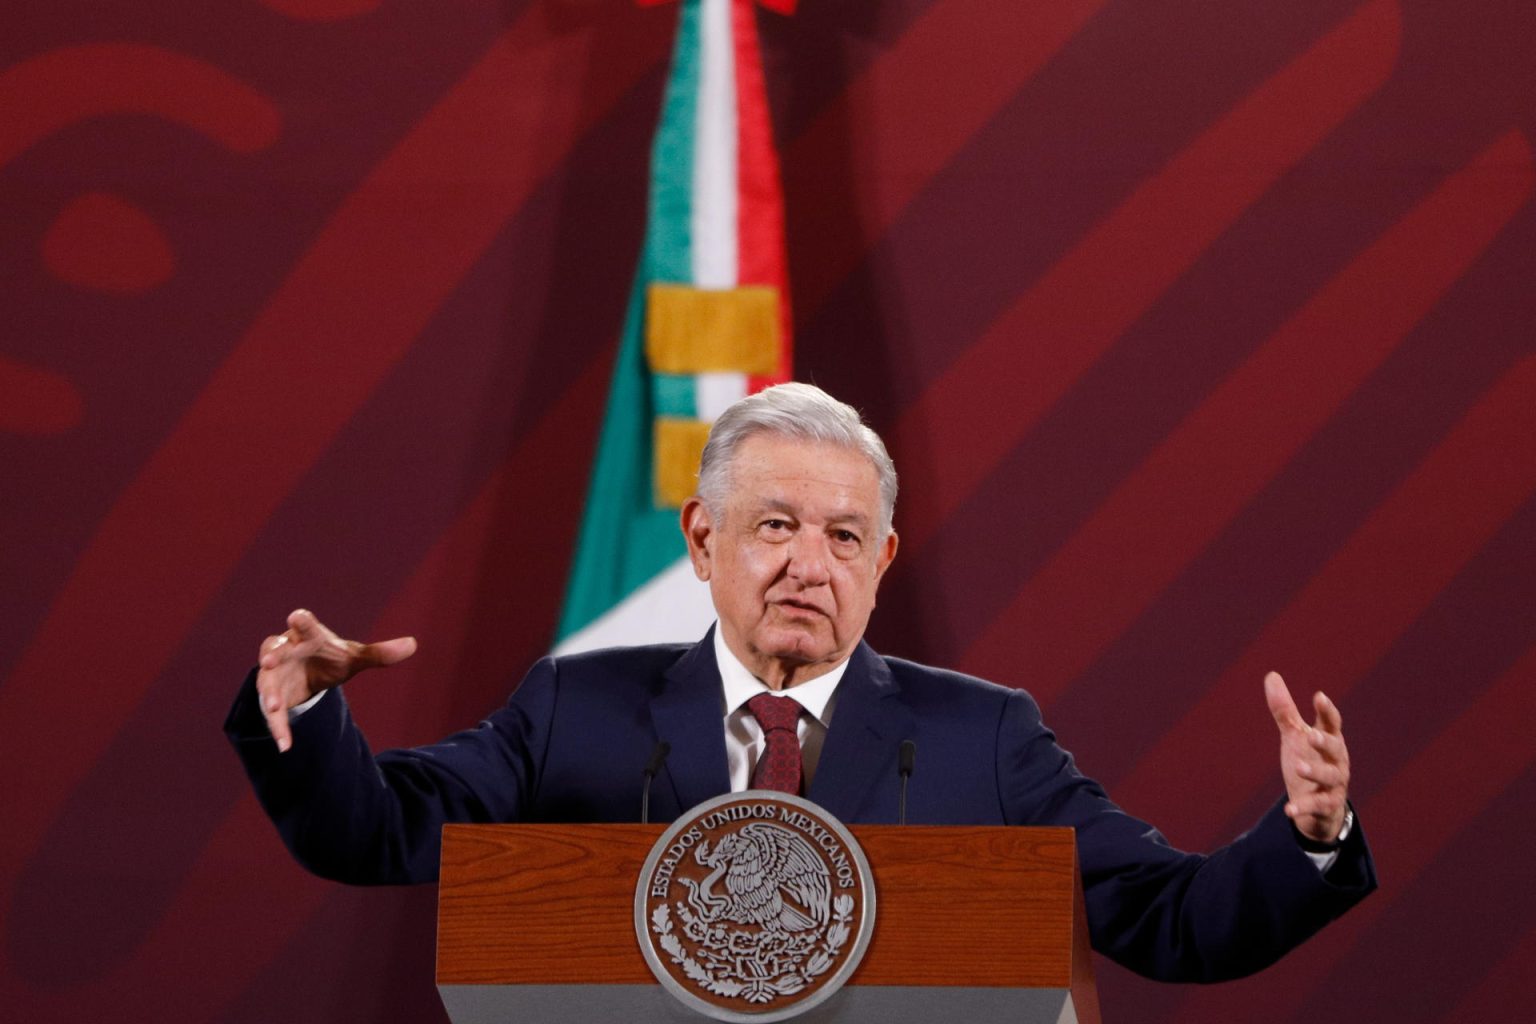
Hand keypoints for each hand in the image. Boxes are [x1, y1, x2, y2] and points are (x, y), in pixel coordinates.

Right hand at [255, 608, 416, 752]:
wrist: (310, 672)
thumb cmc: (330, 656)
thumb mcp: (354, 657)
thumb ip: (379, 653)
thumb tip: (413, 644)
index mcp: (309, 636)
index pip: (305, 626)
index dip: (302, 621)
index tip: (297, 616)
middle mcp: (286, 651)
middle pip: (275, 650)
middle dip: (272, 655)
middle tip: (268, 661)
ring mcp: (275, 673)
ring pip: (268, 682)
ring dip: (269, 693)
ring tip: (274, 705)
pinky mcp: (273, 695)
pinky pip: (272, 713)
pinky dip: (277, 728)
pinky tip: (285, 746)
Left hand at [1265, 671, 1349, 843]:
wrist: (1320, 806)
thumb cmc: (1309, 761)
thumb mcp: (1295, 736)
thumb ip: (1285, 710)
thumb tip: (1271, 675)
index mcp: (1330, 741)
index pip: (1332, 723)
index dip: (1327, 710)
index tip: (1319, 696)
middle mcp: (1337, 761)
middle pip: (1335, 749)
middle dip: (1325, 742)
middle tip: (1311, 735)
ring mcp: (1335, 784)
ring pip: (1329, 777)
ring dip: (1314, 771)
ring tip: (1297, 767)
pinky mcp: (1328, 806)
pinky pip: (1317, 806)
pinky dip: (1303, 807)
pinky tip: (1289, 810)